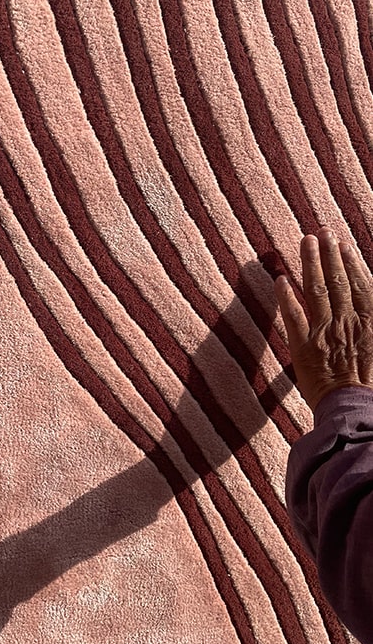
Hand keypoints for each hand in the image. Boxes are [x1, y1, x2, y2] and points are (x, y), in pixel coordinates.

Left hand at [275, 226, 372, 411]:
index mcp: (370, 323)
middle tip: (321, 232)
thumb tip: (364, 302)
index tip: (342, 244)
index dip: (350, 262)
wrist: (355, 411)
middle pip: (337, 281)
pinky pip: (293, 317)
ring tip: (305, 242)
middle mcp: (347, 323)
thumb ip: (370, 321)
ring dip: (310, 264)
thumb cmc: (371, 385)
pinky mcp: (303, 348)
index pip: (360, 284)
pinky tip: (280, 278)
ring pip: (316, 291)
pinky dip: (286, 296)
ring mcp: (324, 334)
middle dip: (329, 254)